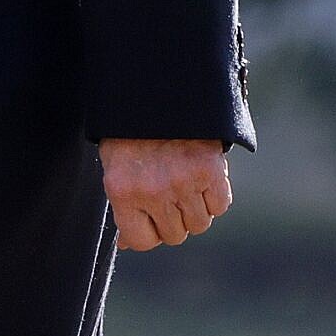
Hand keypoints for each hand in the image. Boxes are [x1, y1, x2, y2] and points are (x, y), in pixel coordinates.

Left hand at [99, 137, 233, 248]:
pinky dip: (214, 196)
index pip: (141, 241)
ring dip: (194, 209)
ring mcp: (183, 183)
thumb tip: (126, 244)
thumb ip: (123, 205)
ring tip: (182, 182)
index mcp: (121, 191)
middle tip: (167, 195)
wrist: (156, 92)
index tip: (149, 220)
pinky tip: (201, 176)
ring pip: (199, 224)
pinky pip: (220, 206)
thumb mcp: (115, 166)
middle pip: (174, 235)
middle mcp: (152, 192)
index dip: (148, 233)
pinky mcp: (210, 171)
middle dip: (172, 220)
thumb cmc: (129, 132)